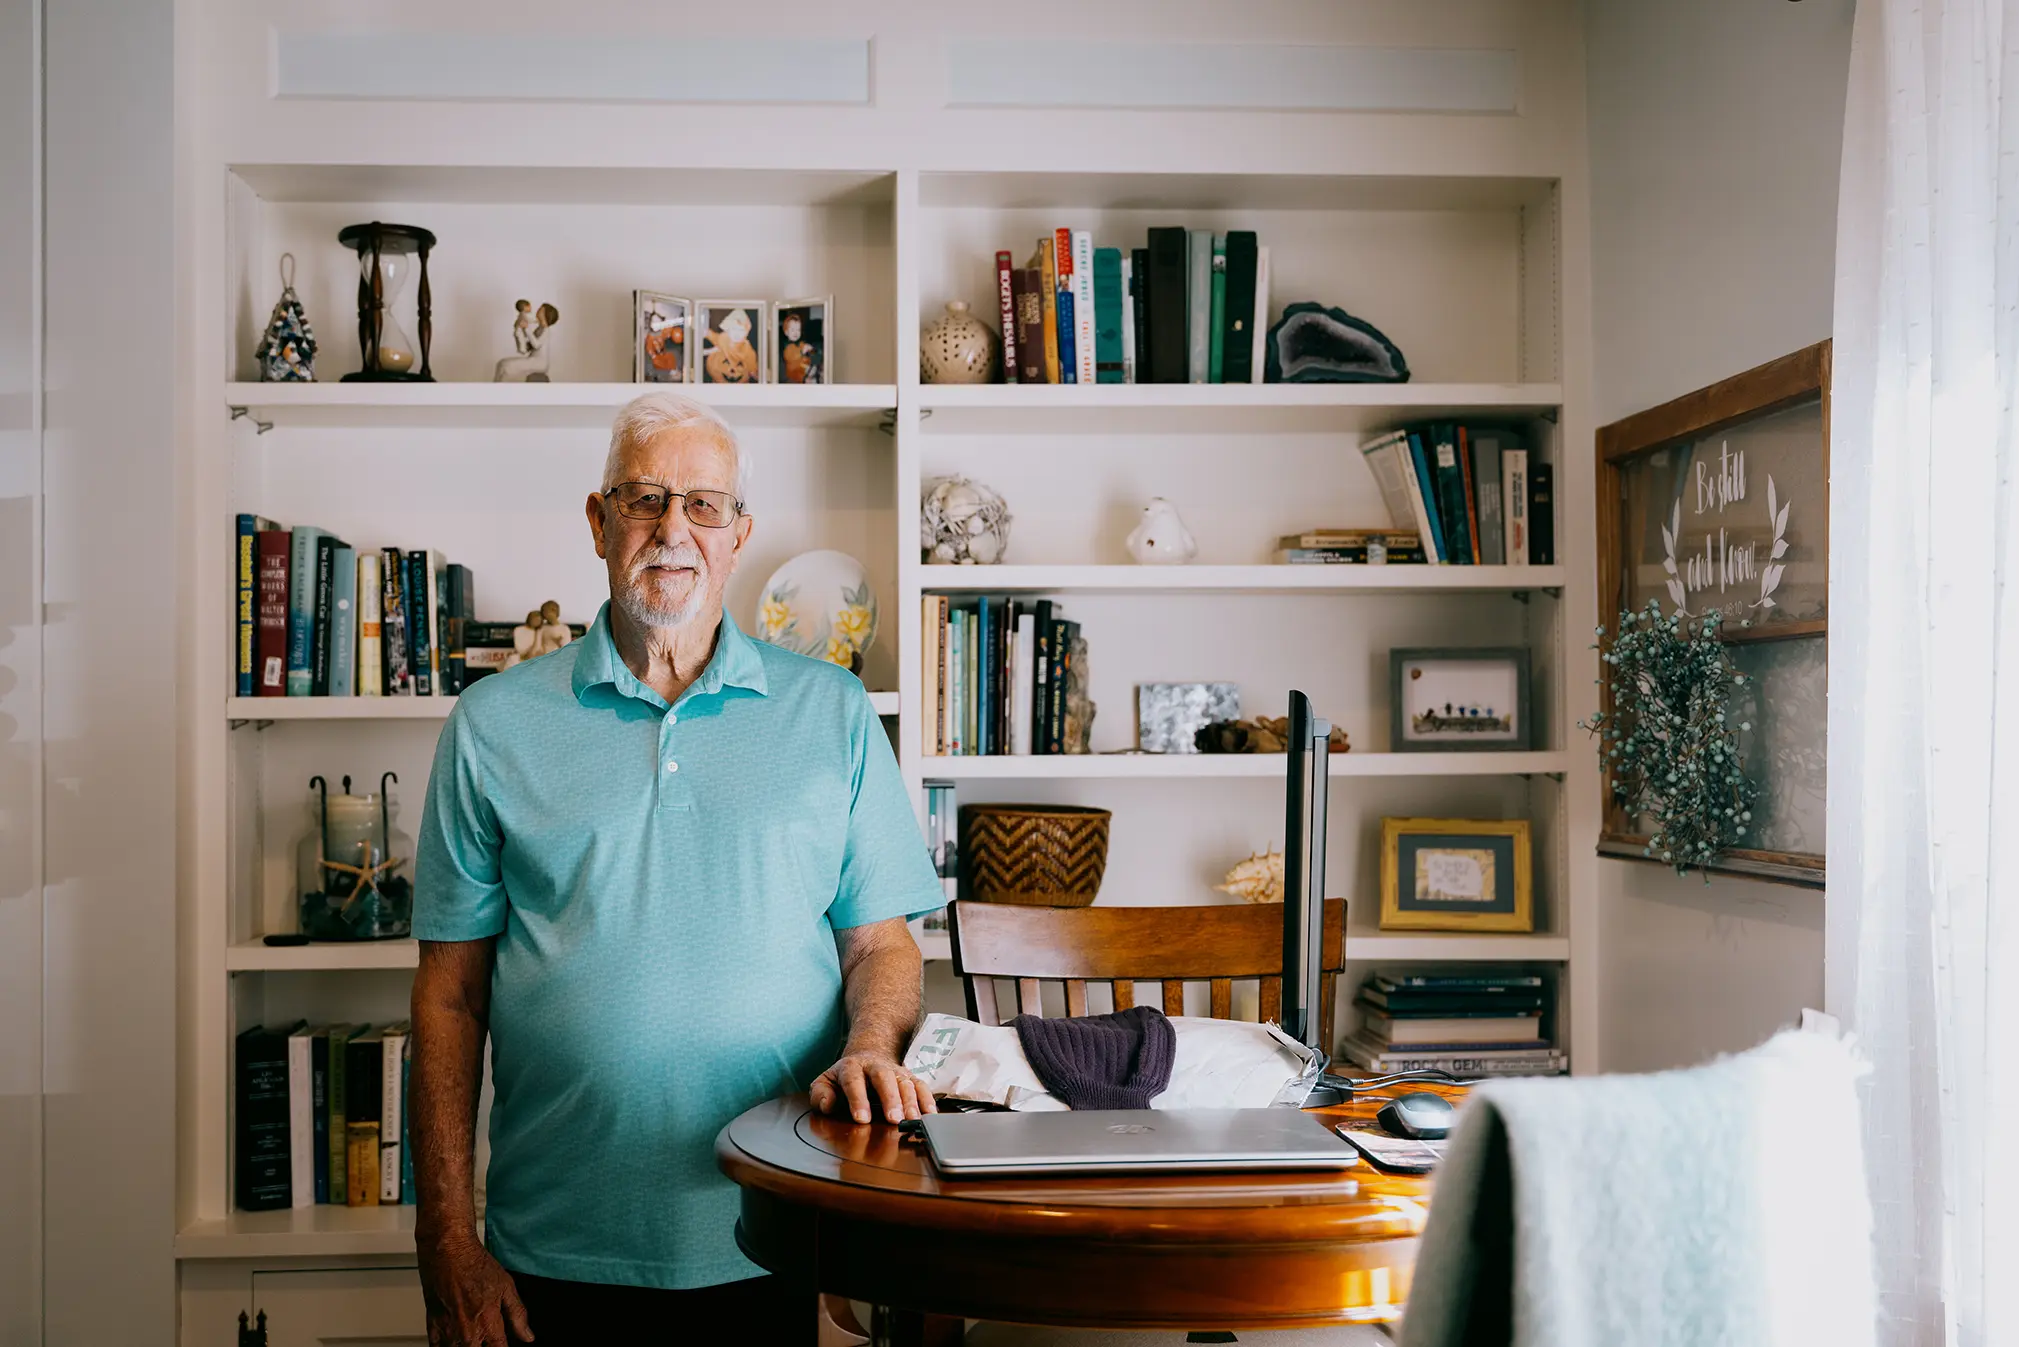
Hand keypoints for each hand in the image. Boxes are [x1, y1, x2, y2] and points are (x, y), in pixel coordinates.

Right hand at [419, 1232, 531, 1346]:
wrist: (448, 1250)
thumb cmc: (475, 1264)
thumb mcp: (506, 1286)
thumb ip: (518, 1314)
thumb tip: (527, 1336)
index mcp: (487, 1323)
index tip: (503, 1344)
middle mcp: (466, 1331)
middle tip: (485, 1337)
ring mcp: (447, 1329)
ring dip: (464, 1346)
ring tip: (471, 1338)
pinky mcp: (431, 1323)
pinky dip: (444, 1346)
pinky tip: (451, 1342)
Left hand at [810, 1050, 937, 1123]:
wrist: (867, 1056)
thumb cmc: (844, 1078)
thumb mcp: (825, 1082)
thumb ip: (820, 1094)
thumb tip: (826, 1105)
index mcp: (851, 1067)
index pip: (853, 1081)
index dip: (858, 1100)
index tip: (862, 1119)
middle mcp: (876, 1067)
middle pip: (884, 1078)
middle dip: (890, 1099)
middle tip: (894, 1120)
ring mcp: (895, 1071)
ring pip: (905, 1082)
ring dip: (911, 1101)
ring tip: (913, 1120)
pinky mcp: (910, 1078)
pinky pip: (921, 1086)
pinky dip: (927, 1099)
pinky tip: (930, 1114)